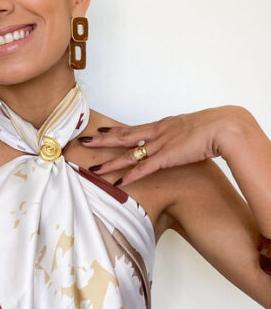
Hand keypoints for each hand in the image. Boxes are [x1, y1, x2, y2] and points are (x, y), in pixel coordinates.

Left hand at [78, 106, 244, 185]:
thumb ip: (177, 134)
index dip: (114, 131)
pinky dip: (130, 176)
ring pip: (128, 155)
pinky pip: (144, 169)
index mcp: (161, 125)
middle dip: (101, 141)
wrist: (223, 127)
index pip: (132, 128)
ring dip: (109, 163)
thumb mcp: (188, 128)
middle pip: (122, 137)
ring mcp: (160, 145)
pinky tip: (118, 182)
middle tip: (83, 142)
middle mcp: (156, 134)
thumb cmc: (211, 127)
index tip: (100, 131)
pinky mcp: (167, 158)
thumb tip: (174, 140)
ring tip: (92, 168)